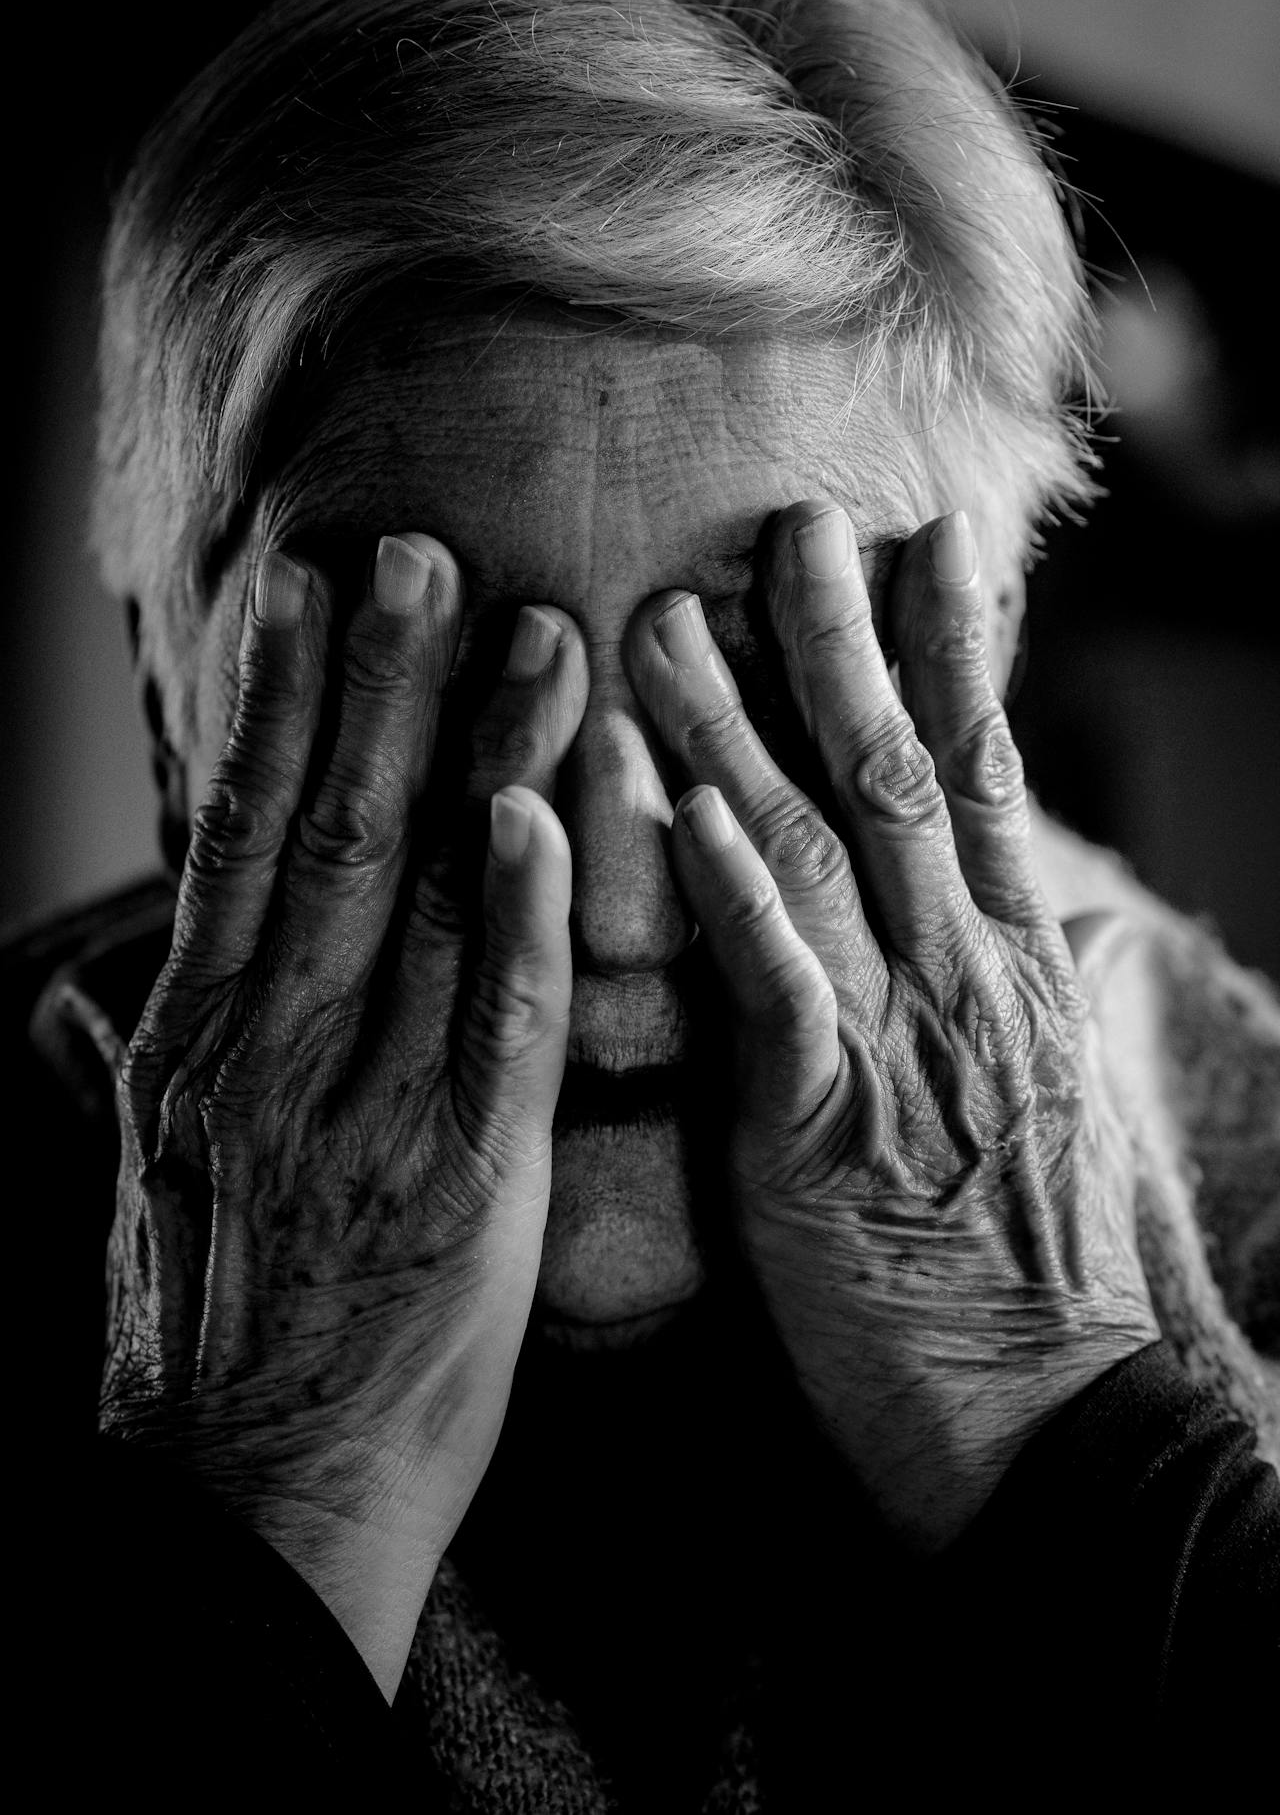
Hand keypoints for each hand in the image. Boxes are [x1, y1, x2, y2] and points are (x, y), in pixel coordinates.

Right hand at [103, 535, 585, 1691]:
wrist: (243, 1507)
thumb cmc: (207, 1336)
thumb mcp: (142, 1184)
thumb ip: (136, 1061)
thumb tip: (87, 989)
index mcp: (192, 1042)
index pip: (237, 838)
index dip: (276, 706)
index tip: (308, 594)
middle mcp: (266, 1051)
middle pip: (327, 832)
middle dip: (381, 687)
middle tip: (422, 556)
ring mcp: (359, 1111)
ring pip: (414, 899)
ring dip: (473, 758)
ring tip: (526, 635)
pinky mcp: (460, 1183)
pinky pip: (493, 1026)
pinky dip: (515, 914)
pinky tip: (540, 816)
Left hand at [627, 503, 1157, 1547]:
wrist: (1052, 1429)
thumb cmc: (1044, 1273)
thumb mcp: (1072, 1107)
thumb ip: (1067, 988)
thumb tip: (1082, 906)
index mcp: (1018, 968)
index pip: (990, 775)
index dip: (957, 651)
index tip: (922, 544)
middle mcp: (969, 977)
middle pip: (906, 773)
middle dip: (843, 644)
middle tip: (794, 525)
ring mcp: (904, 1044)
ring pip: (824, 849)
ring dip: (744, 728)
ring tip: (669, 622)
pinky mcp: (826, 1128)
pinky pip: (780, 983)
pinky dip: (734, 888)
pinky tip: (684, 802)